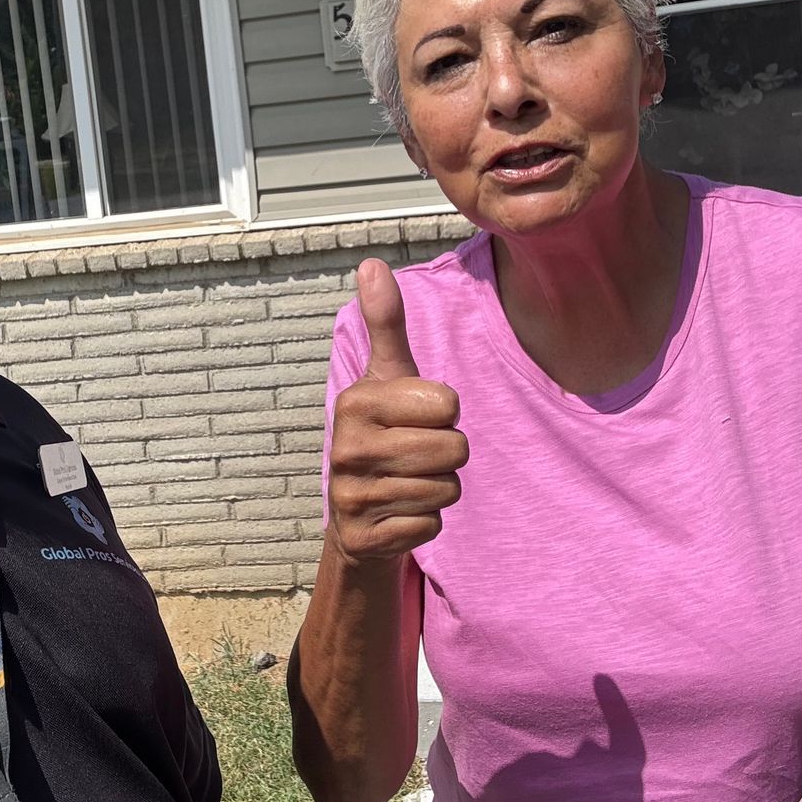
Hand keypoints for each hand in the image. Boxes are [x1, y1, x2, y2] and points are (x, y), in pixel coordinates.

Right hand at [326, 258, 466, 564]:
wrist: (355, 513)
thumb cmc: (384, 432)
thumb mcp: (387, 377)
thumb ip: (385, 323)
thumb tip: (371, 264)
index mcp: (356, 401)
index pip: (448, 404)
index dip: (445, 413)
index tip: (416, 417)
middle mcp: (347, 447)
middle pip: (454, 449)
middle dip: (448, 455)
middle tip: (416, 454)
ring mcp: (353, 495)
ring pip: (447, 489)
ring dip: (438, 488)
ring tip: (408, 481)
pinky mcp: (365, 537)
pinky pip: (431, 524)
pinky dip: (424, 522)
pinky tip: (399, 512)